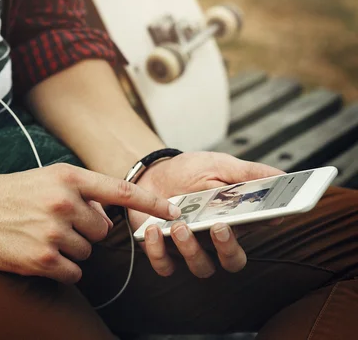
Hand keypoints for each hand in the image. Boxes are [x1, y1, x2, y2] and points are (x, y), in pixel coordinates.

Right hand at [0, 163, 179, 283]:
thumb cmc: (7, 192)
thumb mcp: (45, 178)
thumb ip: (81, 191)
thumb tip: (107, 217)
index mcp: (67, 178)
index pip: (120, 190)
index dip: (151, 201)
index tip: (174, 210)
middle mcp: (63, 202)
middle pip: (101, 231)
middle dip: (85, 232)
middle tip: (56, 226)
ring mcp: (52, 231)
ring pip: (86, 253)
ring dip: (69, 251)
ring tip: (40, 236)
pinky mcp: (40, 259)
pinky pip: (72, 273)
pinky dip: (60, 269)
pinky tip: (38, 255)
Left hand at [130, 152, 283, 277]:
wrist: (151, 174)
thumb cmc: (188, 172)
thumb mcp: (218, 165)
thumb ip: (247, 173)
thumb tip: (282, 175)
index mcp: (235, 218)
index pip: (258, 227)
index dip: (267, 223)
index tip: (271, 213)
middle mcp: (214, 239)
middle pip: (233, 261)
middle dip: (228, 248)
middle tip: (219, 226)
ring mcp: (189, 247)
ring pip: (201, 267)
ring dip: (191, 249)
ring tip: (179, 226)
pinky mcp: (162, 251)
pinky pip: (164, 265)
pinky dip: (158, 252)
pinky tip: (154, 230)